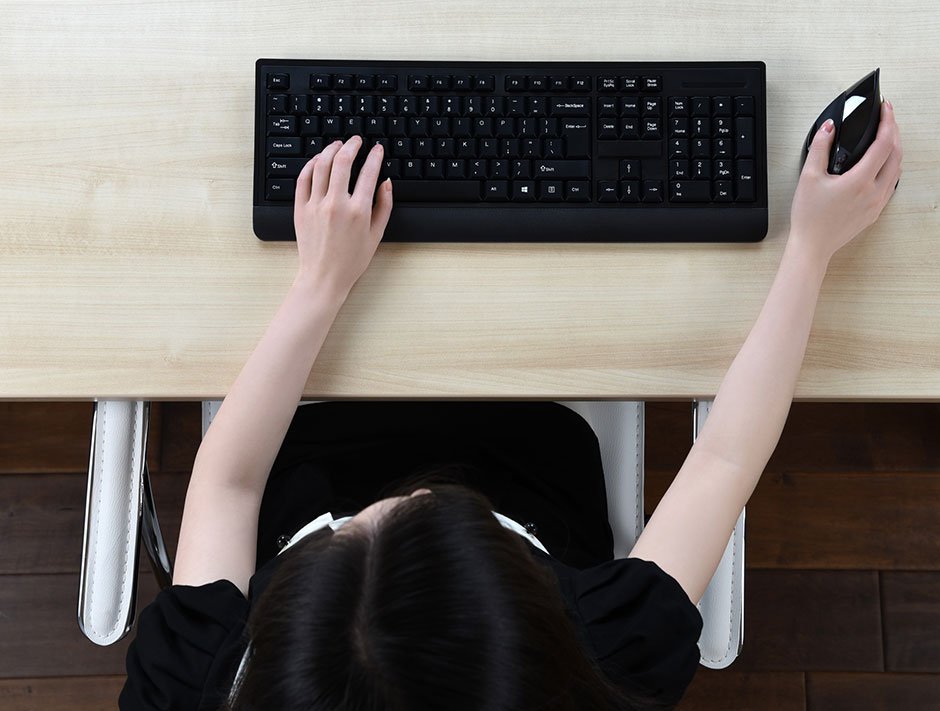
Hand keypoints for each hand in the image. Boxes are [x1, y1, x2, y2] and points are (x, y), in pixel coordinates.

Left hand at [293, 136, 392, 299]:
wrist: (324, 277)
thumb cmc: (351, 260)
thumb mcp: (376, 235)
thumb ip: (384, 206)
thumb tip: (386, 183)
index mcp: (358, 211)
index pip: (369, 173)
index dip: (375, 156)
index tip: (377, 150)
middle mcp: (336, 205)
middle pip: (342, 161)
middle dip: (351, 145)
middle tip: (356, 141)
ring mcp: (316, 205)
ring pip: (321, 165)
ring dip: (331, 150)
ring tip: (338, 145)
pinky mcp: (301, 208)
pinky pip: (304, 178)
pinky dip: (311, 164)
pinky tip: (319, 160)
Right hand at [788, 100, 901, 264]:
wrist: (812, 246)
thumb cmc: (809, 217)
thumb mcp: (808, 177)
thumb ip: (819, 148)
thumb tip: (828, 128)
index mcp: (860, 181)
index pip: (884, 144)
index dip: (887, 122)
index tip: (886, 109)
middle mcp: (874, 192)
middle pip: (897, 154)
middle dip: (894, 132)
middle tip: (887, 119)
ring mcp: (877, 203)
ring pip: (897, 170)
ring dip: (895, 150)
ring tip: (887, 138)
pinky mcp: (875, 211)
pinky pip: (891, 184)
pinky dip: (891, 167)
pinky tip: (882, 164)